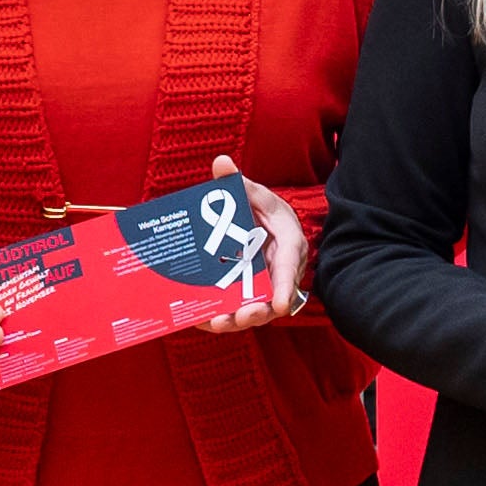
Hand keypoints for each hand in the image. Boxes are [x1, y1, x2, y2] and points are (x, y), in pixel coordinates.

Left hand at [210, 156, 311, 323]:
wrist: (265, 225)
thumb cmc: (263, 210)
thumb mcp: (254, 194)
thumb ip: (238, 183)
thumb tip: (221, 163)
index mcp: (288, 245)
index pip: (288, 268)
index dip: (284, 287)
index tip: (280, 305)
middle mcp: (280, 272)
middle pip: (273, 299)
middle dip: (257, 311)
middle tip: (240, 316)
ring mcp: (264, 286)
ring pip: (255, 309)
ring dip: (236, 320)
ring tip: (216, 323)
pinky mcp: (248, 295)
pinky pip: (236, 309)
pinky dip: (219, 316)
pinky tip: (198, 319)